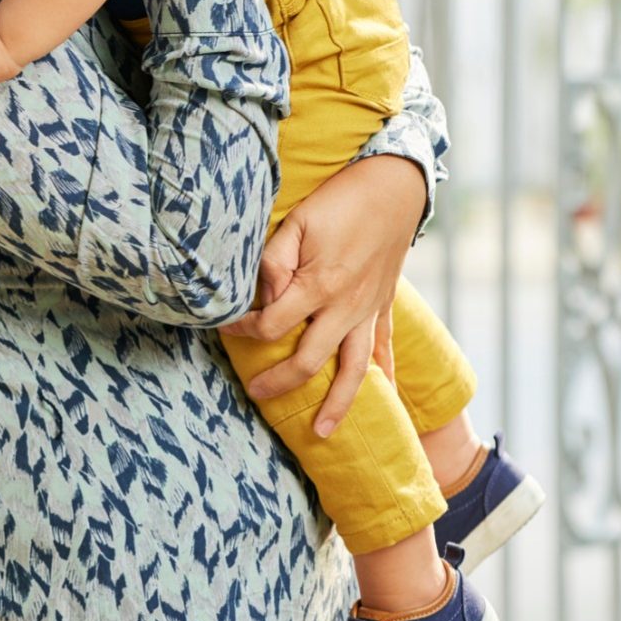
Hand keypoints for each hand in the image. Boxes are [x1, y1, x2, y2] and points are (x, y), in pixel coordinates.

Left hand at [221, 156, 423, 436]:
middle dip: (279, 382)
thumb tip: (261, 297)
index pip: (273, 325)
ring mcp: (368, 312)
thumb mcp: (298, 221)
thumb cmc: (340, 201)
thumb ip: (274, 262)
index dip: (245, 331)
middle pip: (309, 360)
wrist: (394, 188)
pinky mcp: (384, 308)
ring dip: (337, 404)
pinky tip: (384, 400)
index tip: (226, 329)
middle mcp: (345, 308)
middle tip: (255, 393)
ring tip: (320, 432)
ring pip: (354, 370)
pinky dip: (384, 378)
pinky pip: (385, 351)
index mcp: (319, 286)